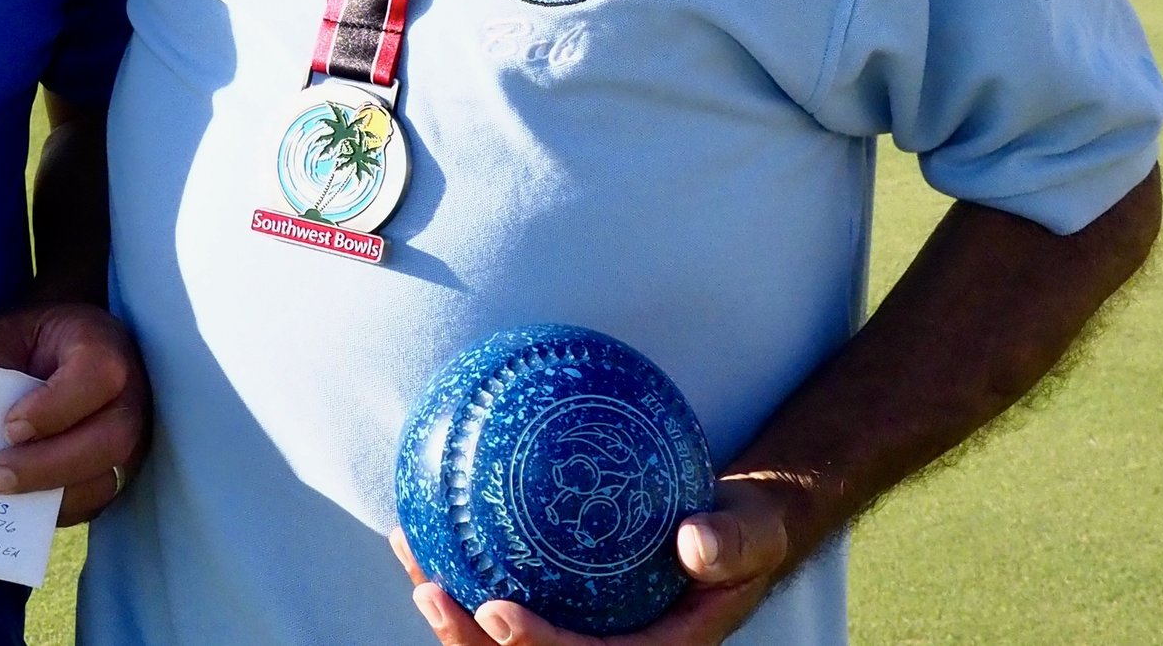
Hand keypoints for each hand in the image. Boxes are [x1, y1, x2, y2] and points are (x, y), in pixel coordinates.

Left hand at [0, 301, 148, 524]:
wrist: (61, 353)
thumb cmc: (31, 342)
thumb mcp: (5, 335)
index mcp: (103, 345)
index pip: (98, 376)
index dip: (56, 407)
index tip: (9, 426)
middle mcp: (130, 395)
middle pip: (110, 439)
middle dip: (49, 464)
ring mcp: (132, 438)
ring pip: (106, 479)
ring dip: (50, 493)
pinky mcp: (119, 472)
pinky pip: (95, 501)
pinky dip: (56, 508)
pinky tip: (19, 502)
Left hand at [390, 478, 795, 645]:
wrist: (731, 529)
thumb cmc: (741, 533)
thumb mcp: (752, 534)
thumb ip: (732, 542)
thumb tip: (696, 543)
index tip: (497, 612)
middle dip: (471, 640)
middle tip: (431, 592)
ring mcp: (577, 626)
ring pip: (499, 634)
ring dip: (451, 607)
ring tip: (411, 556)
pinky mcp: (558, 598)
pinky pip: (500, 589)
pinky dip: (461, 567)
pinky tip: (422, 527)